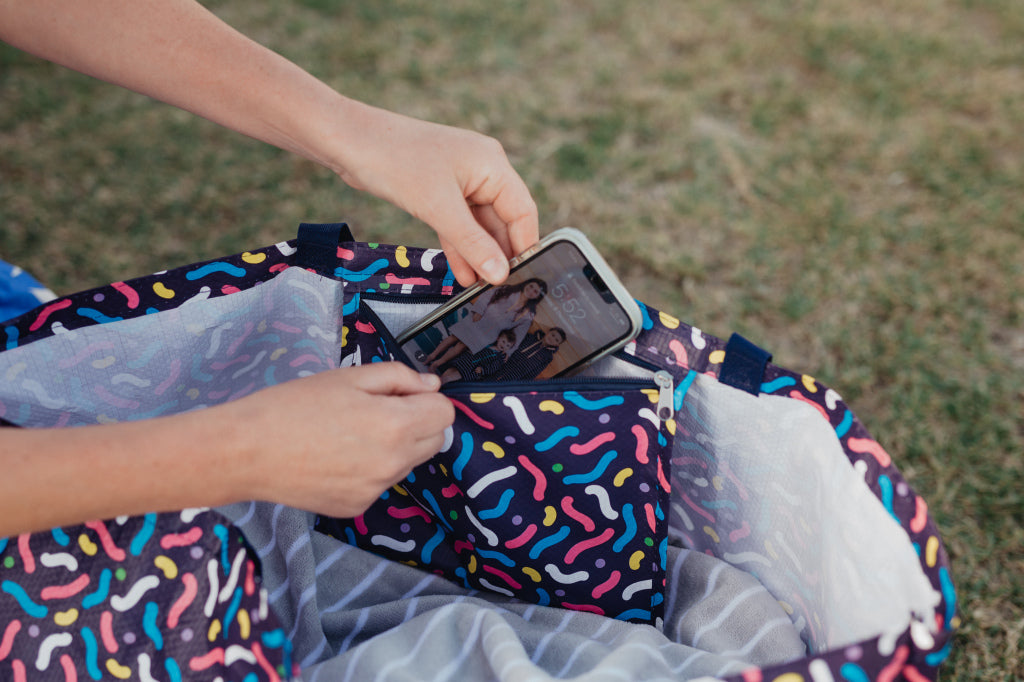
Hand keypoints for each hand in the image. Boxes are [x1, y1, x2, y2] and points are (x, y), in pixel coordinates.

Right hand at [220, 363, 453, 517]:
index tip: (401, 393)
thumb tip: (431, 385)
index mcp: (396, 426)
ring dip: (395, 446)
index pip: (445, 413)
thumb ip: (399, 378)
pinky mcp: (357, 507)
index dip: (426, 398)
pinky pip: (380, 483)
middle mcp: (393, 464)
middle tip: (375, 410)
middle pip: (434, 440)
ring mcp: (376, 491)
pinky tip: (336, 457)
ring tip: (349, 433)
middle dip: (417, 422)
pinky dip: (370, 469)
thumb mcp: (349, 376)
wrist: (246, 452)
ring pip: (408, 463)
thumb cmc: (293, 406)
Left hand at [331, 102, 538, 285]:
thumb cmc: (396, 162)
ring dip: (478, 255)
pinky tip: (463, 273)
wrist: (349, 141)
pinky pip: (458, 223)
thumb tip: (500, 274)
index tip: (522, 278)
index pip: (522, 211)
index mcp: (492, 164)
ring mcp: (460, 180)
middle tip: (499, 290)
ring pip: (478, 225)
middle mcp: (482, 170)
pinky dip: (459, 245)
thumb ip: (472, 243)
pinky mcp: (439, 190)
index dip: (524, 246)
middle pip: (502, 220)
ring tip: (479, 289)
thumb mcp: (439, 208)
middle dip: (499, 254)